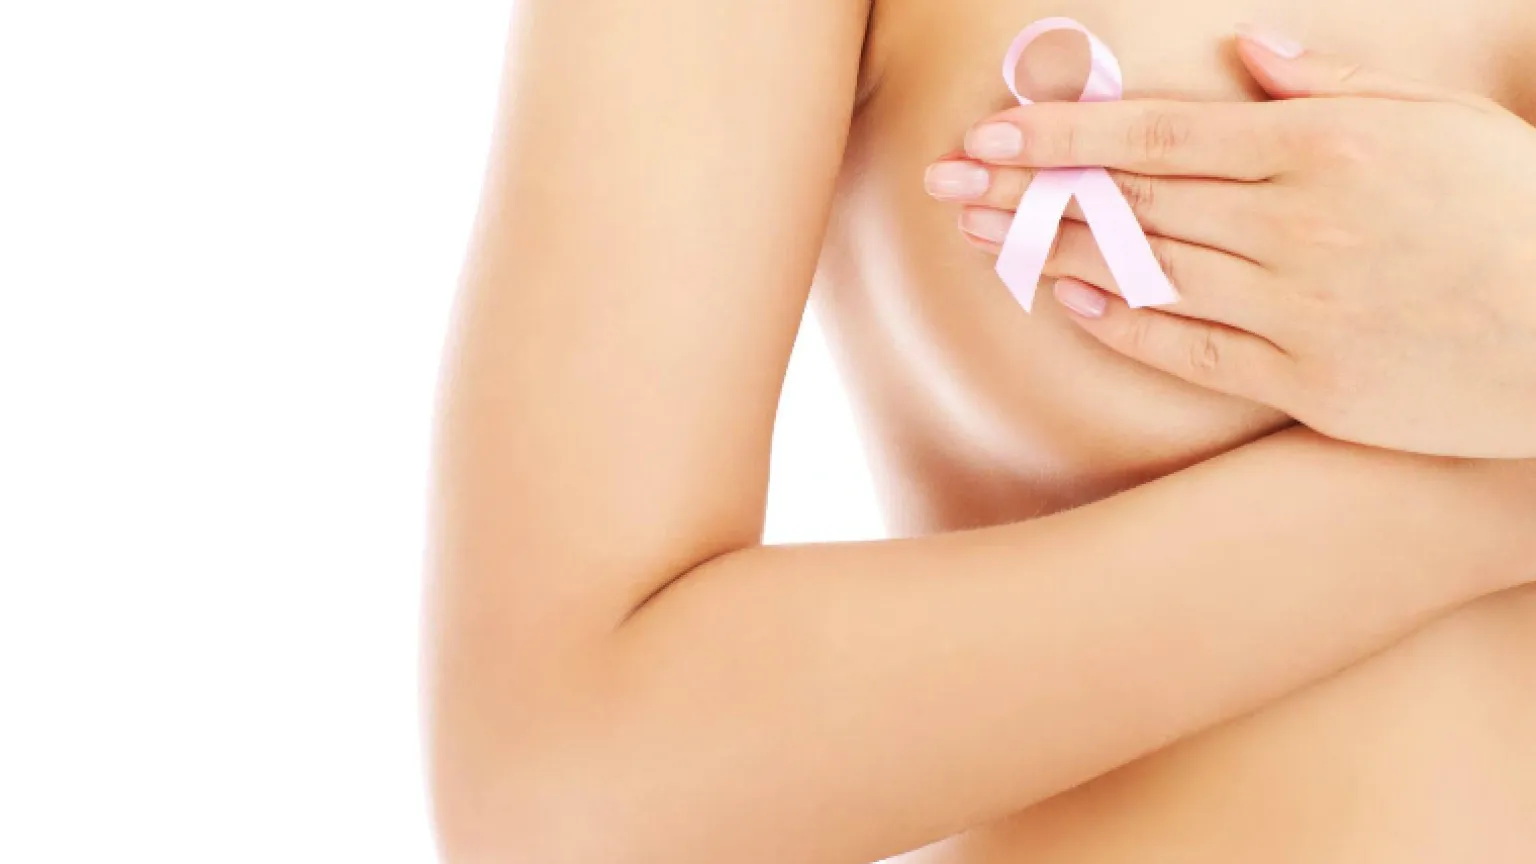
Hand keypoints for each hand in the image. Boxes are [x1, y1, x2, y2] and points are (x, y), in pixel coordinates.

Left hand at [925, 27, 1535, 457]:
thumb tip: (1248, 51)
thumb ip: (1334, 84)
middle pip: (1131, 202)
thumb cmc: (1515, 208)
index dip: (1064, 135)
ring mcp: (1298, 308)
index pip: (1158, 135)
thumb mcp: (1437, 120)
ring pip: (1145, 273)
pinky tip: (1071, 305)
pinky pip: (1193, 350)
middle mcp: (1295, 225)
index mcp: (1320, 148)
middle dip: (1027, 189)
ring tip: (981, 240)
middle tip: (946, 185)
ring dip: (1053, 254)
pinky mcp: (1307, 382)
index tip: (990, 133)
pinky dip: (1128, 326)